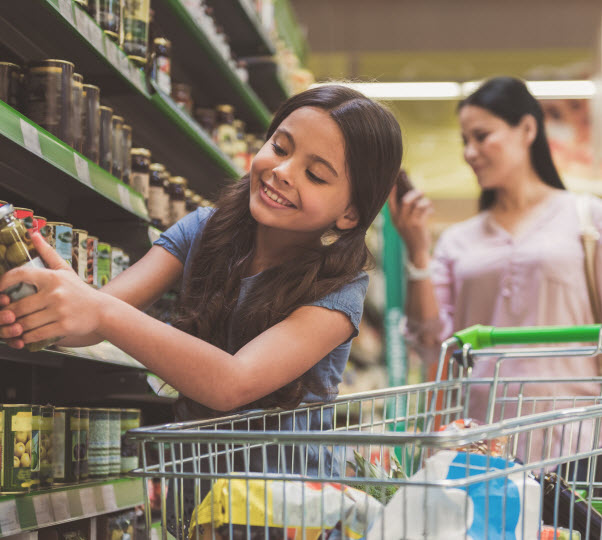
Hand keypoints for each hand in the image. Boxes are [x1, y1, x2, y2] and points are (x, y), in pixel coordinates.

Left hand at [0, 232, 102, 347]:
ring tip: (13, 327)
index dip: (3, 283)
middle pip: (18, 306)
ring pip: (25, 322)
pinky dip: (26, 338)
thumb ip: (47, 252)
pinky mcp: (64, 326)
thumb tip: (33, 233)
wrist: (102, 310)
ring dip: (15, 327)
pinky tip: (24, 336)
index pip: (19, 275)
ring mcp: (60, 310)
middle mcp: (55, 293)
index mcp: (52, 277)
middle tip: (5, 315)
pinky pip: (36, 334)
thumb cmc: (79, 290)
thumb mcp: (64, 270)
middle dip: (7, 314)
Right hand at [388, 184, 433, 264]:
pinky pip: (425, 210)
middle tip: (421, 191)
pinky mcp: (418, 225)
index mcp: (394, 219)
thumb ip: (404, 213)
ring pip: (417, 204)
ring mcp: (409, 222)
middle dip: (414, 193)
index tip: (395, 182)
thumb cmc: (411, 235)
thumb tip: (413, 196)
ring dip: (424, 201)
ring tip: (427, 202)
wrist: (416, 250)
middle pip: (406, 200)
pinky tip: (430, 210)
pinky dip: (429, 208)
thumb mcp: (403, 225)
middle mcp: (400, 220)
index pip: (390, 202)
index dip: (392, 192)